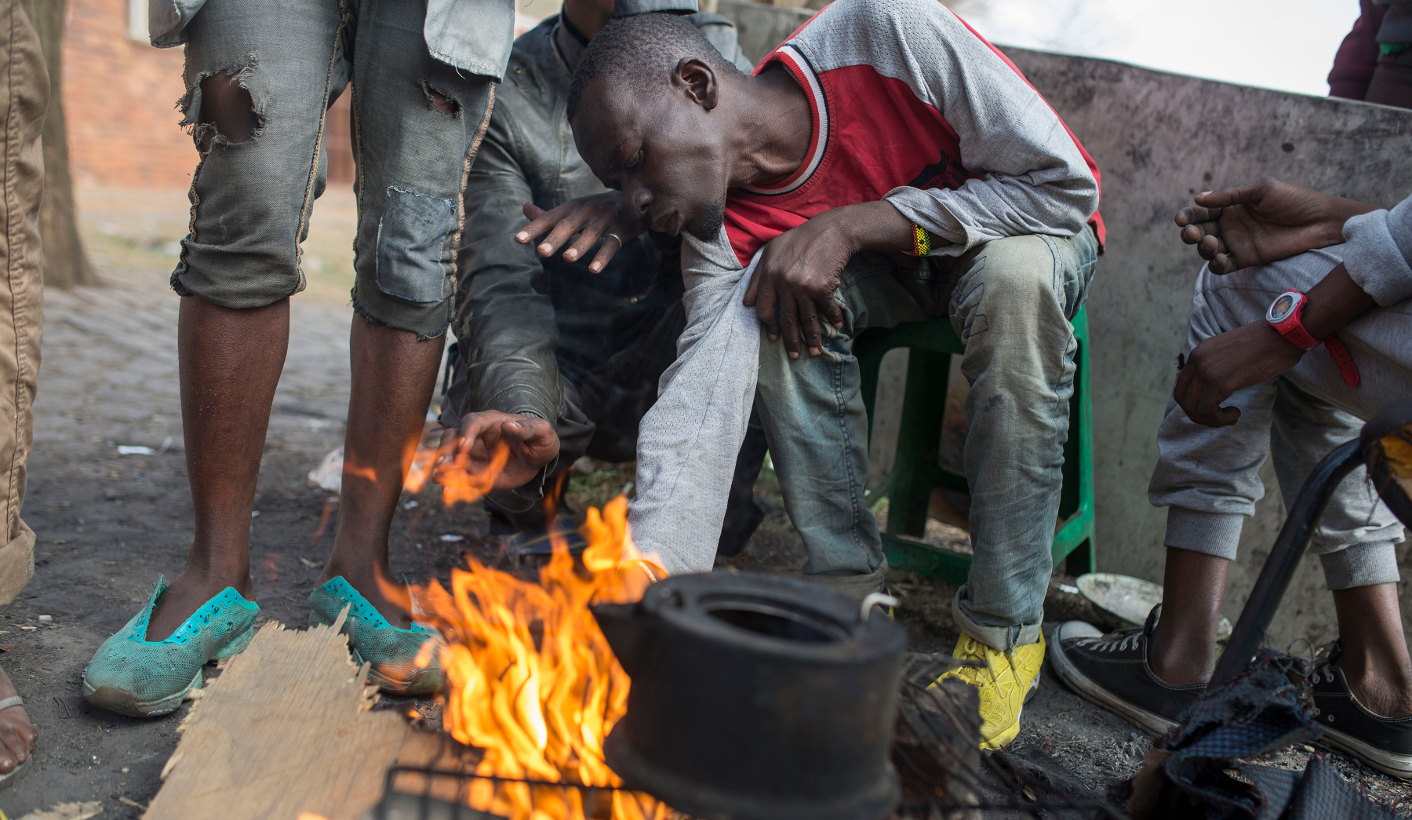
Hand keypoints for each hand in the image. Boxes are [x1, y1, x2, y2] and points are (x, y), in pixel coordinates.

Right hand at [434, 410, 558, 490]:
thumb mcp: (541, 431)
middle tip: (445, 465)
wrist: (538, 458)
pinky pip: (460, 479)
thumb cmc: (540, 439)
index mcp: (491, 422)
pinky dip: (452, 486)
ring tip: (439, 479)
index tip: (464, 446)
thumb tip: (509, 426)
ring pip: (450, 459)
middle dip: (446, 450)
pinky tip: (447, 494)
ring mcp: (473, 456)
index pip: (472, 422)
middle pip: (452, 438)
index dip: (466, 433)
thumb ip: (527, 428)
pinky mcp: (474, 473)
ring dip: (443, 469)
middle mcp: (476, 437)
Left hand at [514, 194, 646, 272]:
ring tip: (567, 259)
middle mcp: (586, 210)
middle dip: (555, 238)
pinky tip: (594, 269)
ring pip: (590, 234)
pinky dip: (603, 256)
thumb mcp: (573, 209)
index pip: (549, 217)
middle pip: (568, 225)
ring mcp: (604, 219)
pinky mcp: (621, 229)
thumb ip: (549, 214)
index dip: (534, 228)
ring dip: (579, 246)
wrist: (635, 198)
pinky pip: (612, 244)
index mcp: (572, 207)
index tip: (518, 239)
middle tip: (541, 252)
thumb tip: (524, 208)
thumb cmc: (597, 209)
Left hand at [744, 210, 856, 357]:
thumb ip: (756, 276)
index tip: (774, 337)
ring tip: (815, 352)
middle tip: (794, 355)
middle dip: (790, 340)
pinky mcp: (822, 287)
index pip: (763, 309)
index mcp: (768, 274)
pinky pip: (827, 310)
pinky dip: (833, 319)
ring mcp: (803, 286)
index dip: (769, 325)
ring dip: (812, 339)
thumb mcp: (772, 251)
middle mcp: (783, 282)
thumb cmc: (800, 239)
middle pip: (785, 319)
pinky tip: (837, 327)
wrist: (831, 230)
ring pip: (806, 320)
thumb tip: (747, 303)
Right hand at [1174, 178, 1373, 273]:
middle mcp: (1230, 224)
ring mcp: (1237, 242)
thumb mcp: (1262, 189)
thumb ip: (1231, 195)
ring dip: (1203, 248)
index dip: (1188, 215)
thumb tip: (1198, 198)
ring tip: (1210, 243)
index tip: (1182, 219)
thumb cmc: (1293, 199)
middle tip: (1193, 234)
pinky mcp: (1247, 259)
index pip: (1202, 211)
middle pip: (1200, 230)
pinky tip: (1219, 259)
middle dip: (1191, 233)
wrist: (1320, 221)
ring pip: (1208, 249)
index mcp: (1230, 205)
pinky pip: (1224, 266)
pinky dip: (1216, 265)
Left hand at [1175, 321, 1302, 426]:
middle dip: (1200, 415)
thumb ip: (1216, 367)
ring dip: (1211, 420)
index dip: (1194, 402)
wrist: (1282, 336)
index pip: (1182, 386)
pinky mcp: (1219, 382)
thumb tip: (1213, 391)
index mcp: (1198, 353)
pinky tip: (1236, 413)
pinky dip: (1220, 419)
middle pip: (1183, 399)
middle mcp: (1197, 361)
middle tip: (1221, 417)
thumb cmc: (1265, 346)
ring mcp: (1206, 371)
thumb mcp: (1230, 353)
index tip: (1214, 407)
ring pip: (1193, 408)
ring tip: (1231, 417)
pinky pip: (1208, 411)